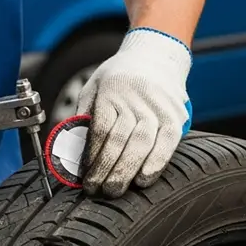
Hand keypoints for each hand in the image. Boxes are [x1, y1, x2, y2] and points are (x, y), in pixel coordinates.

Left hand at [77, 28, 191, 197]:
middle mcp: (136, 98)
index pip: (100, 128)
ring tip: (114, 190)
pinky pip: (167, 143)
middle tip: (95, 191)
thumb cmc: (119, 77)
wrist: (156, 55)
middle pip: (120, 139)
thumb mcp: (93, 88)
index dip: (90, 156)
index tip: (82, 175)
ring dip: (127, 171)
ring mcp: (158, 107)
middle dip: (106, 169)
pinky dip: (156, 163)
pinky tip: (144, 179)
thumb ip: (83, 117)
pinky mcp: (176, 116)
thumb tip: (69, 152)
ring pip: (142, 143)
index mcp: (112, 91)